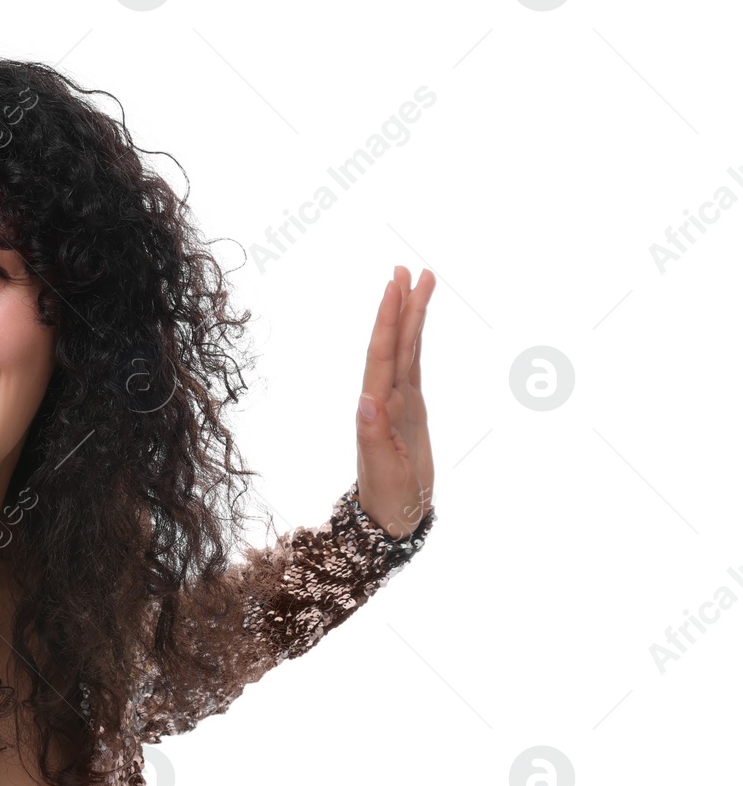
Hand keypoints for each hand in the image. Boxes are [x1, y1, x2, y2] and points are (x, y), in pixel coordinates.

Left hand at [356, 265, 434, 537]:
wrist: (391, 516)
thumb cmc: (386, 497)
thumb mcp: (383, 469)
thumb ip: (374, 435)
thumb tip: (367, 400)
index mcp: (377, 408)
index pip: (381, 355)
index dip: (387, 320)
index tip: (393, 287)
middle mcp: (385, 398)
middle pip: (394, 342)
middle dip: (398, 306)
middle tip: (405, 268)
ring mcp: (398, 401)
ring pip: (405, 350)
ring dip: (409, 317)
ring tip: (419, 282)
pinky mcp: (410, 410)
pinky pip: (414, 367)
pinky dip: (416, 342)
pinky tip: (419, 326)